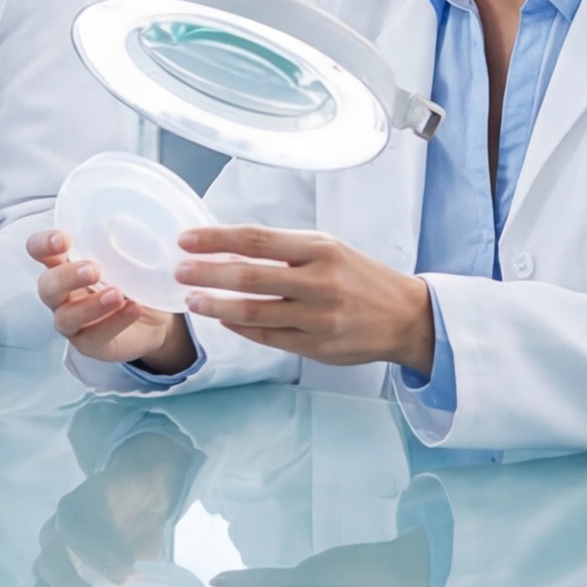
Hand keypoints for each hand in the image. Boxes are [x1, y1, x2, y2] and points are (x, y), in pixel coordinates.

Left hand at [25, 422, 202, 586]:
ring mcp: (70, 515)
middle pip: (43, 564)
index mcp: (59, 567)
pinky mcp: (89, 492)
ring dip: (87, 558)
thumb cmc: (131, 543)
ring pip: (60, 535)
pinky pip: (87, 512)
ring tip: (118, 577)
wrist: (147, 493)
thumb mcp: (126, 576)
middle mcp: (57, 542)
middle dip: (61, 583)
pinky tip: (127, 556)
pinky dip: (105, 537)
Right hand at [27, 227, 194, 372]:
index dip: (42, 244)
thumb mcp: (129, 255)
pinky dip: (114, 322)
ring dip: (90, 305)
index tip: (62, 239)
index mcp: (64, 264)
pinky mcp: (88, 344)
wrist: (154, 319)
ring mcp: (72, 321)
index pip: (38, 250)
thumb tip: (144, 210)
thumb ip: (125, 238)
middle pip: (46, 286)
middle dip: (66, 277)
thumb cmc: (132, 279)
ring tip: (117, 294)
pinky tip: (133, 308)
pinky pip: (94, 337)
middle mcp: (61, 294)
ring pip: (64, 317)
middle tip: (93, 270)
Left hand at [173, 223, 437, 372]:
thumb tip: (228, 248)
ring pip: (256, 313)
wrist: (407, 317)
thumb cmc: (361, 278)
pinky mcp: (317, 347)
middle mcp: (320, 282)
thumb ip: (284, 250)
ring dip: (217, 306)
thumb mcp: (329, 250)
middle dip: (208, 273)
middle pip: (251, 277)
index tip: (186, 239)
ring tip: (192, 300)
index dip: (217, 239)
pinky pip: (269, 337)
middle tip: (179, 271)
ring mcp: (318, 318)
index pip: (257, 239)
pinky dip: (242, 328)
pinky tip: (223, 319)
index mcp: (321, 249)